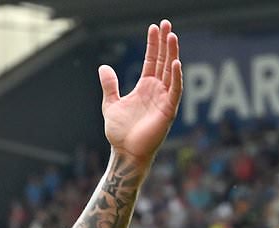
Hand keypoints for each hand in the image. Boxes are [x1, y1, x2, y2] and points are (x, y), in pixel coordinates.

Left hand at [98, 20, 182, 165]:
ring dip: (172, 54)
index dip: (153, 44)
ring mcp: (164, 99)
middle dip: (165, 43)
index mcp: (145, 87)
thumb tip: (103, 66)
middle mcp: (157, 90)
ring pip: (171, 72)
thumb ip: (110, 85)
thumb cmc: (120, 132)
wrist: (125, 152)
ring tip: (172, 36)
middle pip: (163, 61)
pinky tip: (175, 63)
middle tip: (167, 23)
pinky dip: (175, 77)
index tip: (154, 27)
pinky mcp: (168, 110)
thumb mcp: (110, 104)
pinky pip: (174, 91)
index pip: (152, 60)